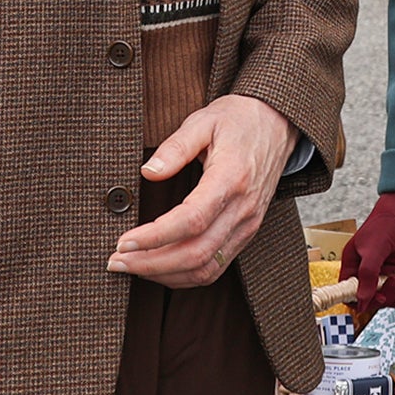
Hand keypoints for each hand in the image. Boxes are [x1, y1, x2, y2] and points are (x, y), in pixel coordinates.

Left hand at [107, 95, 297, 287]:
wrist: (278, 123)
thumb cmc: (239, 119)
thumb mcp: (204, 120)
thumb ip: (175, 146)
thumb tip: (148, 172)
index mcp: (232, 177)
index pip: (192, 220)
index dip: (155, 237)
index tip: (124, 241)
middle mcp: (243, 208)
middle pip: (196, 253)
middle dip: (151, 264)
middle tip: (116, 260)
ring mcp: (248, 224)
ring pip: (206, 268)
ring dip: (165, 275)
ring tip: (131, 266)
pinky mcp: (247, 231)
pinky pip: (216, 266)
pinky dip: (185, 276)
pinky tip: (159, 268)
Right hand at [341, 190, 394, 309]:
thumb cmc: (388, 220)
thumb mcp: (374, 246)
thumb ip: (367, 273)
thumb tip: (361, 301)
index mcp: (353, 262)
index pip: (349, 292)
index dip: (361, 300)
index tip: (376, 297)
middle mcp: (367, 269)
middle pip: (371, 299)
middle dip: (386, 295)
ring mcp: (384, 271)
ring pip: (388, 298)